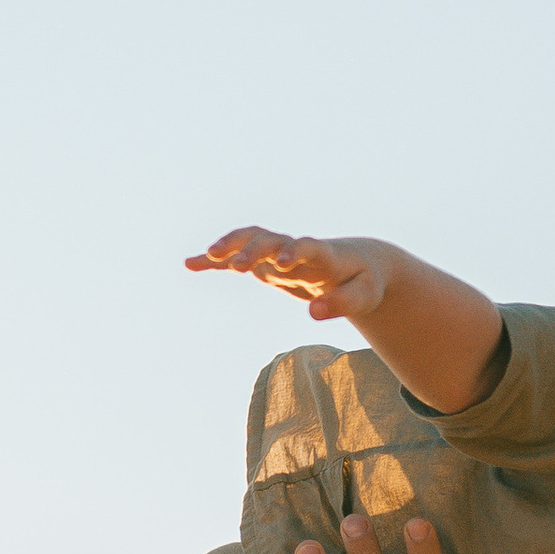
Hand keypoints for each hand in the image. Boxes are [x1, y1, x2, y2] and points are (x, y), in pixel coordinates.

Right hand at [185, 226, 401, 323]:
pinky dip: (216, 259)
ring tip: (206, 257)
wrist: (358, 263)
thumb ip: (342, 304)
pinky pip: (238, 256)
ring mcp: (279, 252)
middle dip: (253, 249)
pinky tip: (190, 264)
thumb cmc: (363, 282)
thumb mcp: (362, 296)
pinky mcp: (267, 262)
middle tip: (236, 265)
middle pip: (271, 240)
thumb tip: (313, 313)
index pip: (306, 247)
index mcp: (323, 255)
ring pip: (250, 240)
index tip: (282, 262)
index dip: (293, 252)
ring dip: (230, 245)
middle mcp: (296, 248)